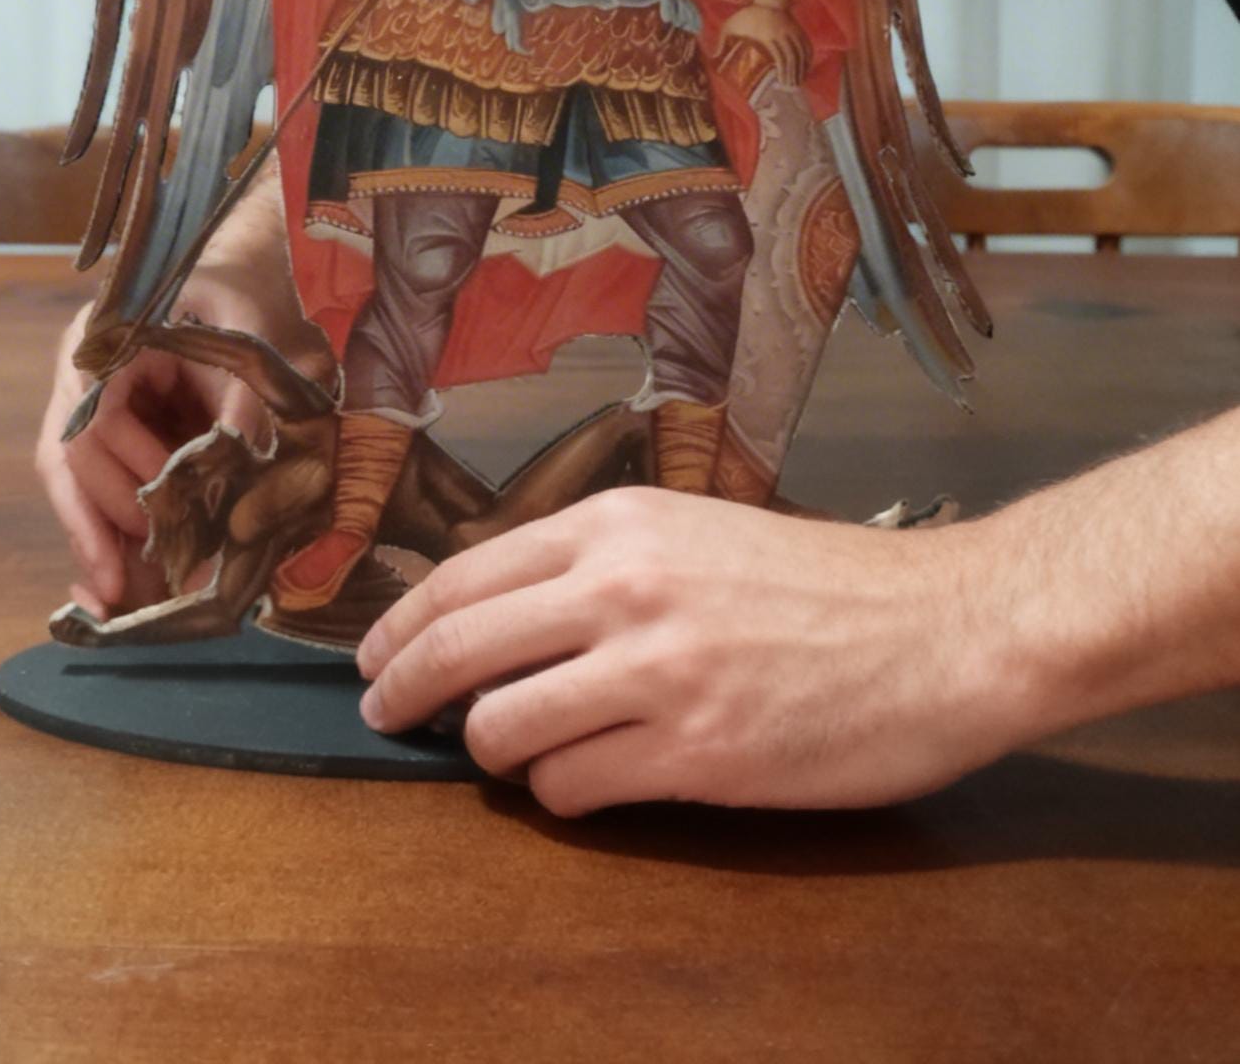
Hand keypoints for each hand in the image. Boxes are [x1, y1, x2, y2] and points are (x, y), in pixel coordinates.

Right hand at [35, 163, 328, 617]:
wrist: (247, 270)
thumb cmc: (241, 294)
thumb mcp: (249, 336)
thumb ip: (243, 402)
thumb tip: (238, 492)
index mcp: (104, 342)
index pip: (83, 431)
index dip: (99, 500)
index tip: (126, 553)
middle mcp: (83, 375)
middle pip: (75, 467)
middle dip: (105, 529)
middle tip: (140, 584)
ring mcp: (93, 404)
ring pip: (79, 484)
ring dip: (101, 538)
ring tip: (128, 594)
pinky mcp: (115, 430)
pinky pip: (99, 484)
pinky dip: (110, 529)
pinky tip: (122, 580)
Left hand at [355, 487, 1029, 815]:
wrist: (945, 629)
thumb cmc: (828, 584)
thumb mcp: (701, 534)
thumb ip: (606, 563)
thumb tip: (506, 613)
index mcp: (621, 525)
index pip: (465, 576)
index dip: (401, 625)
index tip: (375, 657)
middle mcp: (623, 588)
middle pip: (458, 648)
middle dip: (402, 690)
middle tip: (384, 715)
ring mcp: (657, 673)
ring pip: (501, 728)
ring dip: (493, 752)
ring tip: (519, 754)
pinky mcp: (696, 755)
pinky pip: (573, 790)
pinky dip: (563, 795)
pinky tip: (591, 784)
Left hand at [718, 1, 810, 83]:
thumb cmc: (747, 14)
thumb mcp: (731, 25)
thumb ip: (722, 41)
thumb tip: (712, 58)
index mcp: (768, 35)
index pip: (780, 57)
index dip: (783, 72)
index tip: (781, 83)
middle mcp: (783, 34)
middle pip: (793, 58)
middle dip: (793, 75)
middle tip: (790, 87)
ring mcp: (793, 31)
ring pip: (802, 53)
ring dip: (801, 69)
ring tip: (798, 82)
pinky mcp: (799, 29)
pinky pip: (807, 46)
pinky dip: (808, 59)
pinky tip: (805, 68)